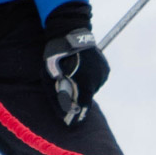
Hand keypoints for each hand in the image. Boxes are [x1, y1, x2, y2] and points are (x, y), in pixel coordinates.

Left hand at [43, 1, 109, 125]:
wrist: (69, 31)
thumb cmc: (56, 55)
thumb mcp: (49, 77)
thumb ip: (57, 98)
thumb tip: (63, 116)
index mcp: (85, 85)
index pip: (83, 108)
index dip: (77, 117)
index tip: (72, 123)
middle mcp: (97, 81)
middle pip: (88, 98)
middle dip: (78, 98)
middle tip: (67, 89)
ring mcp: (103, 74)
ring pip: (93, 89)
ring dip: (84, 87)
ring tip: (74, 76)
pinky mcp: (106, 68)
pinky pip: (97, 80)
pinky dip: (90, 79)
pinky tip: (82, 70)